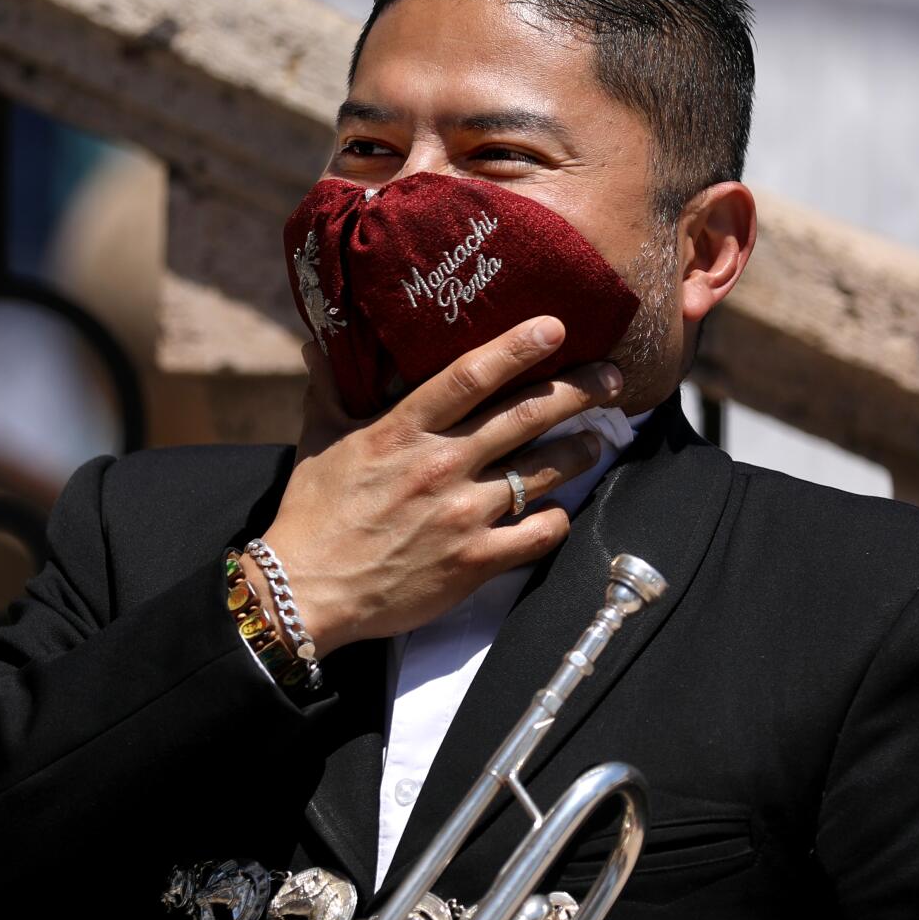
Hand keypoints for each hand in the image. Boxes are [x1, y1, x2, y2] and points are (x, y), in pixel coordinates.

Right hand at [260, 316, 623, 659]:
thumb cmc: (311, 513)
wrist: (306, 592)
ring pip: (544, 471)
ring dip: (579, 450)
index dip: (518, 347)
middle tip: (612, 379)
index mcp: (402, 430)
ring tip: (595, 440)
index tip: (556, 327)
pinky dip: (557, 519)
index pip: (471, 376)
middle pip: (526, 415)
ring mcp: (462, 514)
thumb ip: (331, 389)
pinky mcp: (474, 561)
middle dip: (579, 391)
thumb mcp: (319, 441)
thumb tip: (319, 346)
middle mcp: (441, 465)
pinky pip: (538, 533)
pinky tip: (560, 510)